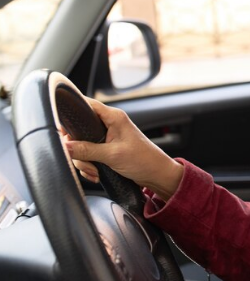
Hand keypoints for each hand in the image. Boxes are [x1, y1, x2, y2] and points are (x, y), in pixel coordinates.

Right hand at [64, 98, 183, 200]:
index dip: (71, 114)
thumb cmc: (143, 160)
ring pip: (81, 146)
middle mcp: (109, 124)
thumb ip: (86, 150)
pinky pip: (87, 156)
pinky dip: (89, 166)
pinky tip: (97, 174)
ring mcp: (106, 138)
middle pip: (79, 131)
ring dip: (84, 162)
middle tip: (86, 162)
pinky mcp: (106, 150)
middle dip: (78, 150)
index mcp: (113, 117)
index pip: (86, 105)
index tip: (62, 130)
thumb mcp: (112, 155)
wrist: (156, 175)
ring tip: (95, 171)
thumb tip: (65, 146)